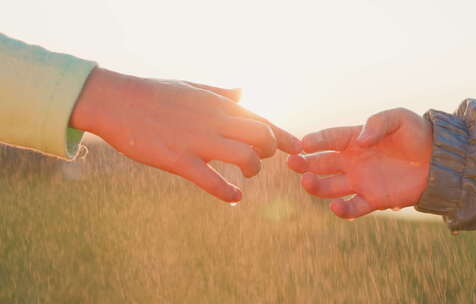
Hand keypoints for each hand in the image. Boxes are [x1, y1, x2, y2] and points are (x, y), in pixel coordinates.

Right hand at [70, 68, 300, 201]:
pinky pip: (212, 181)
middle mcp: (215, 121)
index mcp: (219, 104)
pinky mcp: (179, 160)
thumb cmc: (155, 94)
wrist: (116, 101)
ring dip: (252, 171)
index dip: (284, 137)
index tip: (298, 148)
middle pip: (261, 138)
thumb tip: (244, 92)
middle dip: (268, 152)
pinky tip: (234, 197)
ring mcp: (198, 141)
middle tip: (258, 160)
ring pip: (245, 158)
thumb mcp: (193, 88)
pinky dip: (228, 193)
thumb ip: (221, 93)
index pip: (262, 120)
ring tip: (245, 176)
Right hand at [288, 108, 431, 218]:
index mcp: (356, 139)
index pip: (330, 138)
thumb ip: (377, 123)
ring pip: (331, 186)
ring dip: (316, 186)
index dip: (316, 140)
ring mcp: (360, 181)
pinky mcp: (373, 199)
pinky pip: (353, 207)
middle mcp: (353, 161)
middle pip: (323, 163)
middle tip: (292, 163)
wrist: (440, 160)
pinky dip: (343, 210)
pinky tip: (336, 207)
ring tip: (306, 182)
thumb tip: (361, 140)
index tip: (302, 144)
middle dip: (306, 163)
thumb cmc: (417, 134)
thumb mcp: (399, 118)